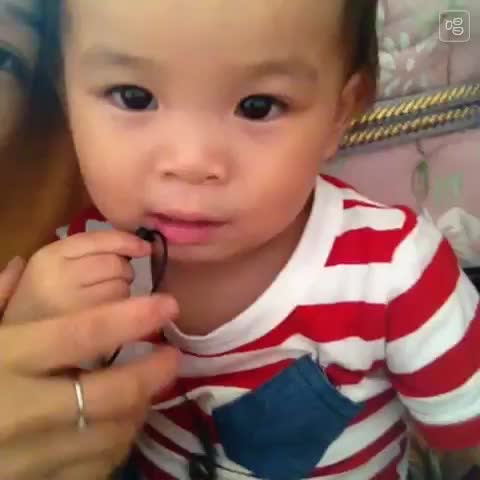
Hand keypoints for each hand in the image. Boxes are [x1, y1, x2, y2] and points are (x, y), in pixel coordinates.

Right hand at [0, 294, 178, 479]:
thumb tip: (22, 267)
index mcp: (6, 358)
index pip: (83, 334)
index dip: (134, 319)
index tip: (168, 306)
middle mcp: (20, 410)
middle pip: (110, 393)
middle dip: (152, 373)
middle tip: (172, 356)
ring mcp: (26, 458)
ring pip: (110, 435)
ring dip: (139, 410)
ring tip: (148, 391)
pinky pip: (94, 469)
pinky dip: (116, 446)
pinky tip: (119, 426)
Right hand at [2, 230, 151, 324]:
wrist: (16, 348)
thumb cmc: (40, 305)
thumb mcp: (53, 270)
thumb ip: (88, 252)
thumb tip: (141, 244)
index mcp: (47, 257)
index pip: (97, 239)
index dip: (127, 241)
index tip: (145, 247)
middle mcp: (57, 277)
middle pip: (115, 263)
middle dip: (125, 270)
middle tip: (116, 280)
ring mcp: (71, 306)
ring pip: (122, 287)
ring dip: (124, 292)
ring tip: (106, 303)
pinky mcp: (85, 334)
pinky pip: (120, 314)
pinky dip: (125, 316)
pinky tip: (109, 321)